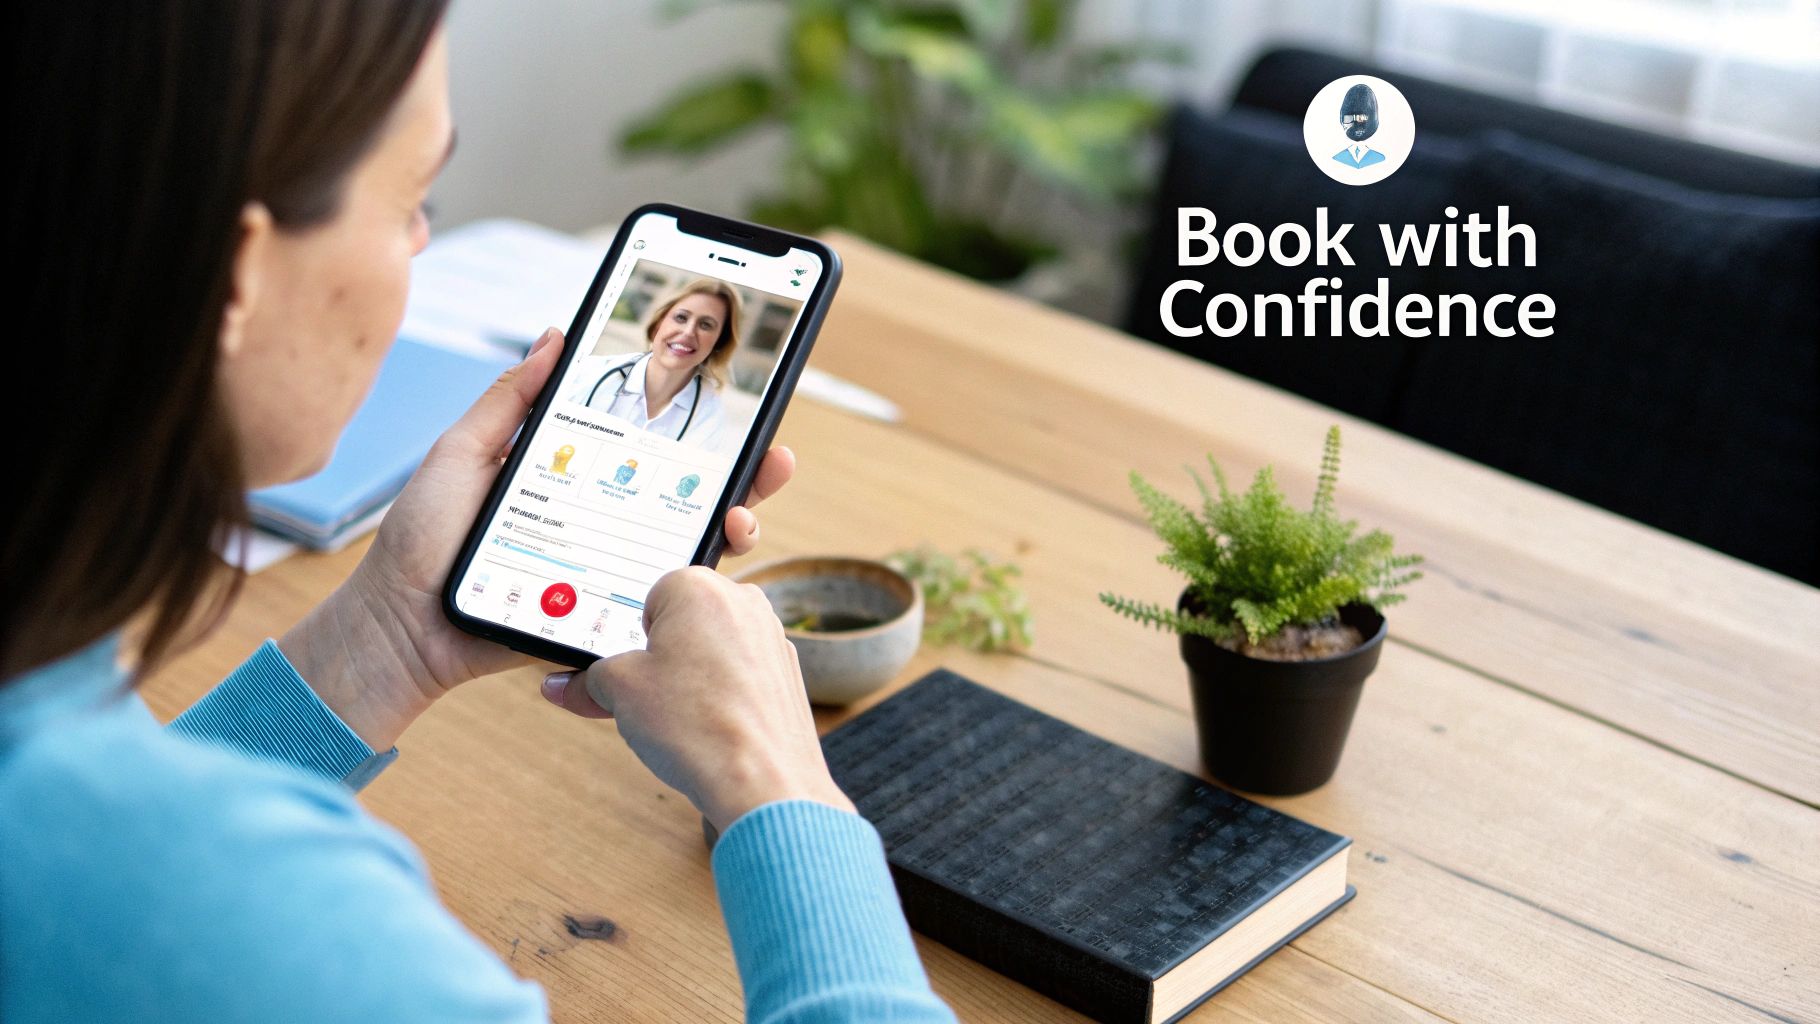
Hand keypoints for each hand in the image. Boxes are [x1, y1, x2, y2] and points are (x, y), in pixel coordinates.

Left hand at [279, 327, 796, 749]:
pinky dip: (693, 587)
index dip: (695, 424)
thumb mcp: (463, 453)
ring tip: (742, 517)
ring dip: (731, 528)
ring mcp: (606, 567)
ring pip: (687, 547)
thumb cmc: (422, 539)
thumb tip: (554, 336)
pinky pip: (658, 601)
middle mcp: (601, 517)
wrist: (401, 628)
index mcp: (573, 473)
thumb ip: (510, 401)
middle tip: (773, 458)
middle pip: (688, 493)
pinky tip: (709, 567)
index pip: (649, 444)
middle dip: (743, 475)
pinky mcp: (602, 612)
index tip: (735, 398)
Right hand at [544, 567, 854, 831]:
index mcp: (699, 587)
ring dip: (691, 678)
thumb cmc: (695, 726)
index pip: (647, 599)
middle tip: (647, 699)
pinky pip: (740, 674)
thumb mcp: (621, 694)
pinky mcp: (788, 674)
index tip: (624, 672)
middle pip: (684, 623)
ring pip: (713, 650)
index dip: (628, 639)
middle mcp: (743, 601)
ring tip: (682, 721)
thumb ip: (587, 681)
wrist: (764, 784)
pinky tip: (711, 730)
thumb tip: (561, 686)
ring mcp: (772, 637)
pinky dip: (722, 696)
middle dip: (662, 657)